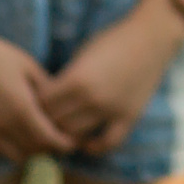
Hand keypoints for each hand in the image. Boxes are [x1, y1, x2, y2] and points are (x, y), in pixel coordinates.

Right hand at [0, 22, 72, 162]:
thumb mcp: (29, 67)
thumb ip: (47, 89)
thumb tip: (62, 104)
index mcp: (22, 109)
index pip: (49, 139)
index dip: (64, 144)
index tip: (74, 141)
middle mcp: (4, 125)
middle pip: (34, 150)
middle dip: (49, 147)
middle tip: (59, 138)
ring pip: (14, 155)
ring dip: (29, 150)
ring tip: (37, 137)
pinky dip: (7, 149)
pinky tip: (14, 135)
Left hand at [39, 0, 183, 153]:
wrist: (152, 36)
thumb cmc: (113, 39)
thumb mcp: (83, 54)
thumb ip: (66, 78)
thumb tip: (47, 99)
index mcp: (76, 79)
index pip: (42, 104)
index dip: (33, 106)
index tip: (31, 106)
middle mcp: (92, 98)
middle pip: (56, 122)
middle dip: (45, 122)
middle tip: (41, 122)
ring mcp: (111, 110)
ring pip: (76, 135)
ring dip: (65, 135)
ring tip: (59, 132)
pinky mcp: (129, 116)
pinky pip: (109, 142)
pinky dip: (95, 147)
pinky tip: (87, 143)